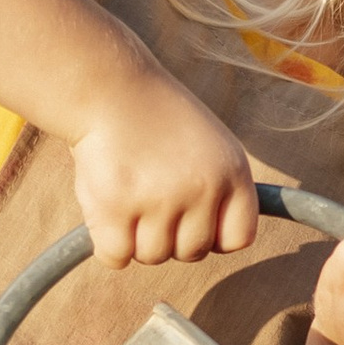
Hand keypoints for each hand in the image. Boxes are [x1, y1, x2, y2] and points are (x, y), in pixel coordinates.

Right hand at [68, 68, 258, 266]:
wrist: (107, 88)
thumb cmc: (155, 117)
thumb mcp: (210, 145)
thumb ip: (220, 190)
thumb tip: (218, 244)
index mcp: (233, 172)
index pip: (238, 238)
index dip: (212, 236)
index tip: (191, 221)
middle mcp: (202, 188)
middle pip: (191, 253)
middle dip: (169, 236)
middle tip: (149, 199)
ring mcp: (160, 199)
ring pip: (152, 256)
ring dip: (135, 237)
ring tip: (127, 195)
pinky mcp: (116, 207)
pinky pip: (115, 256)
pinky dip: (106, 243)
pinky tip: (105, 209)